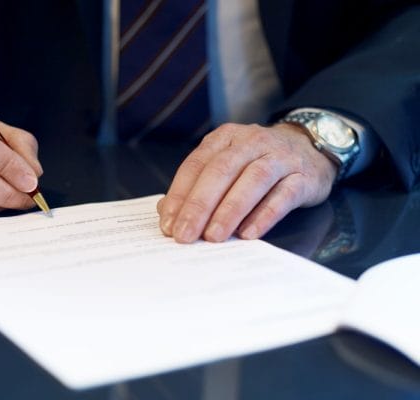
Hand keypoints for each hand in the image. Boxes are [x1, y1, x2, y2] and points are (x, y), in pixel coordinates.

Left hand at [157, 123, 337, 242]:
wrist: (311, 147)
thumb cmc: (259, 162)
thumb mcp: (228, 164)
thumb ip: (198, 185)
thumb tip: (167, 211)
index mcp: (225, 138)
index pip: (197, 165)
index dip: (180, 195)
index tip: (168, 223)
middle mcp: (252, 142)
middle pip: (222, 171)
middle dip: (200, 205)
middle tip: (185, 234)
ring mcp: (280, 157)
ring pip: (253, 181)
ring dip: (230, 211)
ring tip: (213, 236)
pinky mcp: (304, 176)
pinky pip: (283, 196)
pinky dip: (264, 215)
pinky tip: (248, 234)